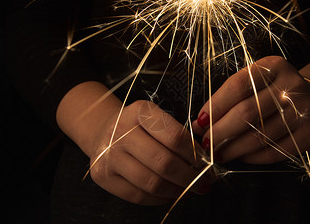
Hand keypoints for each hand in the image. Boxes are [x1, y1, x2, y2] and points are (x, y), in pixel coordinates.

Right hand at [57, 82, 210, 205]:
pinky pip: (137, 196)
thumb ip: (177, 134)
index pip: (175, 137)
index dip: (195, 154)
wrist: (102, 131)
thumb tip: (205, 161)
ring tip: (190, 190)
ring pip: (152, 183)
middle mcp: (120, 131)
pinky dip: (160, 199)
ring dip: (177, 191)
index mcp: (139, 111)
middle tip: (204, 183)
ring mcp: (109, 155)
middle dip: (190, 177)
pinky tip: (171, 194)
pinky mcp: (102, 176)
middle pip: (164, 162)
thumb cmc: (139, 126)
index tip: (207, 163)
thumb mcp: (156, 118)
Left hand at [192, 55, 309, 163]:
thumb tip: (200, 123)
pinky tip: (240, 156)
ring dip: (233, 149)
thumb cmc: (272, 90)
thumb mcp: (255, 81)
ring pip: (259, 136)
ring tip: (218, 154)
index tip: (199, 121)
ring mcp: (304, 110)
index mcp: (274, 66)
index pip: (238, 86)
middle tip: (205, 144)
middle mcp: (292, 85)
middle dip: (220, 131)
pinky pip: (275, 151)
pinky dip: (253, 157)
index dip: (215, 106)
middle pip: (247, 113)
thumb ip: (229, 97)